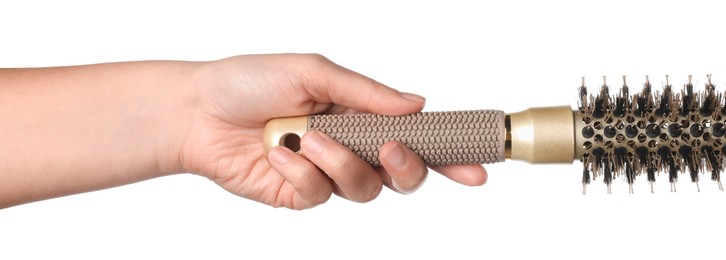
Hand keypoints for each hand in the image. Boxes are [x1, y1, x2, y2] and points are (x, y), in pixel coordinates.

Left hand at [178, 54, 487, 208]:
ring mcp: (326, 175)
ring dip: (341, 163)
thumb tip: (418, 104)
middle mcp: (350, 148)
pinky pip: (319, 195)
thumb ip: (369, 94)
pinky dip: (301, 173)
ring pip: (364, 189)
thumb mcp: (315, 72)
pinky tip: (280, 154)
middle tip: (391, 149)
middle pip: (402, 176)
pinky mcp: (300, 196)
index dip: (449, 154)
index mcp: (361, 116)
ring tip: (308, 139)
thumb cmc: (251, 81)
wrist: (197, 110)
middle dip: (406, 166)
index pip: (416, 138)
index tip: (478, 165)